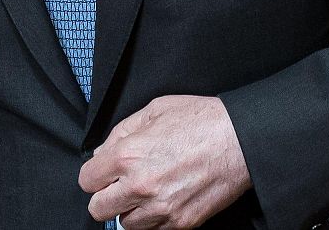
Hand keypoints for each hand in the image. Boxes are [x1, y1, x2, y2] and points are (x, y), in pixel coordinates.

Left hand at [79, 95, 251, 228]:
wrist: (241, 140)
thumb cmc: (201, 120)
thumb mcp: (154, 110)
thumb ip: (120, 133)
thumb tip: (101, 153)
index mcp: (128, 155)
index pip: (87, 181)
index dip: (95, 174)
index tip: (103, 172)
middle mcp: (141, 186)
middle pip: (99, 209)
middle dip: (106, 196)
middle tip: (120, 185)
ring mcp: (162, 208)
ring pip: (126, 223)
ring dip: (130, 209)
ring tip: (147, 190)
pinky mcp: (182, 222)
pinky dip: (154, 217)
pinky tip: (165, 197)